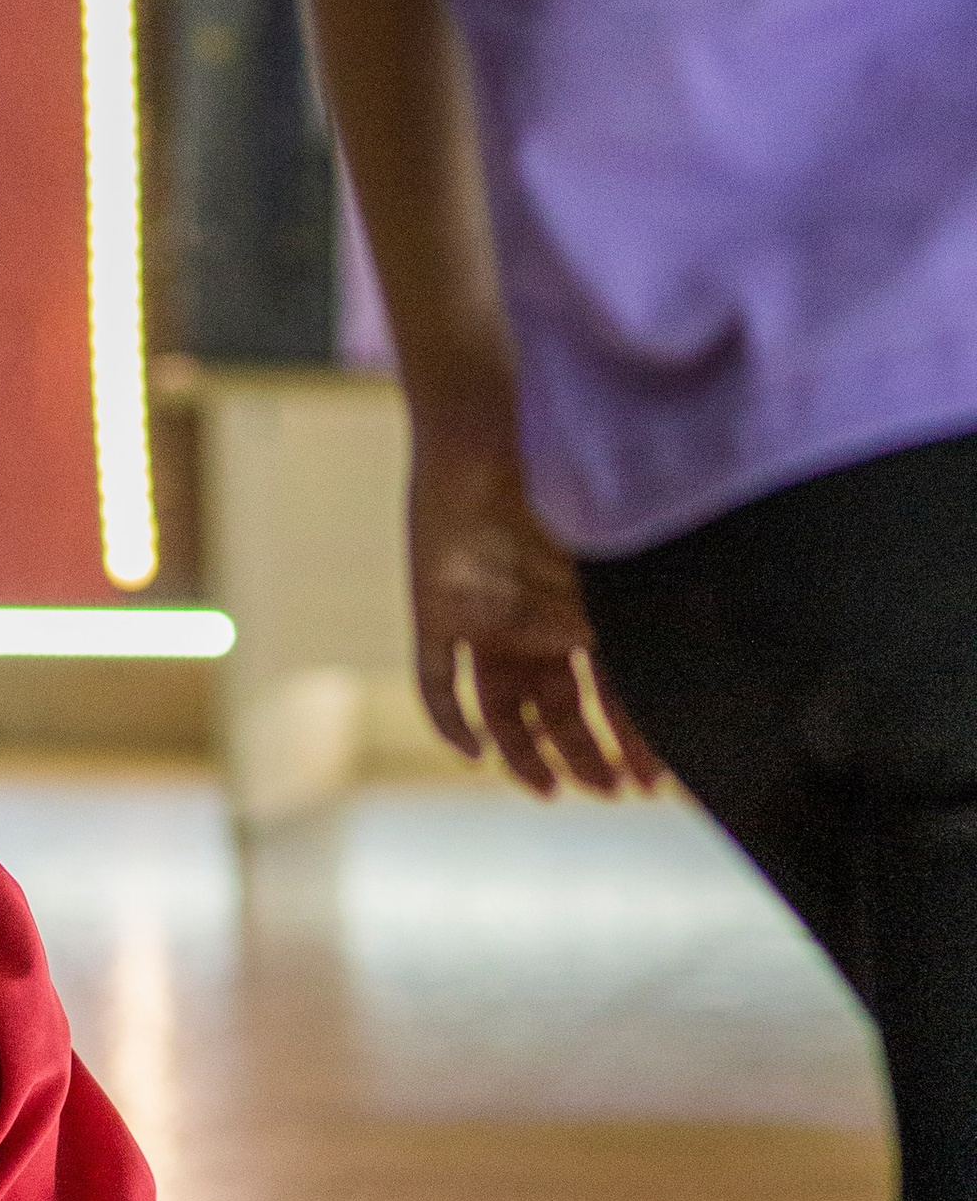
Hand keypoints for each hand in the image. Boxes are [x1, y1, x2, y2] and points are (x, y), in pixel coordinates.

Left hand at [409, 411, 661, 797]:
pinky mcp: (437, 608)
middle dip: (590, 756)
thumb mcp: (630, 541)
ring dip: (526, 754)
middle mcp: (539, 622)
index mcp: (589, 609)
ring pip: (504, 710)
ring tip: (553, 789)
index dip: (637, 738)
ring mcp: (487, 618)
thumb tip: (763, 640)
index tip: (656, 782)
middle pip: (564, 711)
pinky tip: (474, 753)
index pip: (616, 693)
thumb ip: (669, 590)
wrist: (488, 409)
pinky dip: (450, 720)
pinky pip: (436, 679)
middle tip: (612, 791)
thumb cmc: (570, 461)